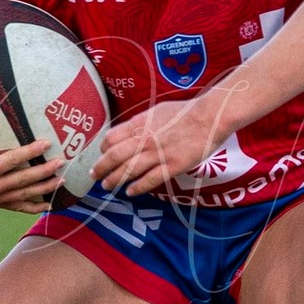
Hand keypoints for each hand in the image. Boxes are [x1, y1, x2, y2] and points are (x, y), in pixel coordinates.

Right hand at [0, 123, 61, 212]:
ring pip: (24, 195)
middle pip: (23, 180)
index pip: (12, 161)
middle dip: (44, 171)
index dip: (30, 152)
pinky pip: (17, 208)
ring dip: (44, 189)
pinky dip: (34, 207)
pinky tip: (48, 204)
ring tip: (62, 181)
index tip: (46, 143)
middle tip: (62, 162)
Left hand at [90, 96, 223, 197]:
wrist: (209, 117)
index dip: (103, 149)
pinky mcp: (172, 165)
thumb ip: (141, 123)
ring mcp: (158, 153)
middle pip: (114, 157)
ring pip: (128, 170)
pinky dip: (137, 187)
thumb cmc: (185, 112)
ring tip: (107, 186)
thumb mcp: (156, 111)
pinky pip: (150, 180)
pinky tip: (130, 192)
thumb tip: (129, 131)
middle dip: (101, 168)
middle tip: (94, 175)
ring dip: (114, 180)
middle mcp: (144, 139)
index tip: (101, 155)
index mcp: (139, 123)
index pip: (111, 138)